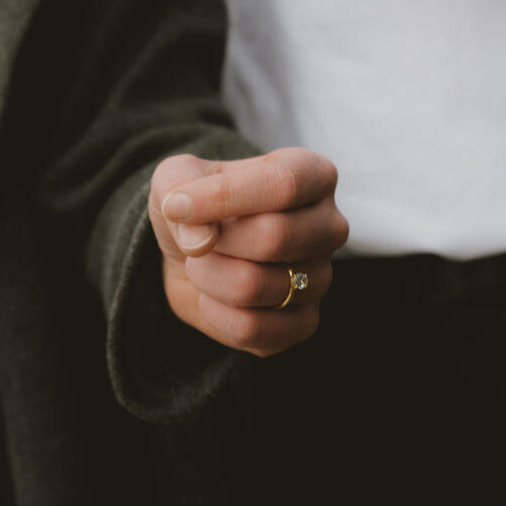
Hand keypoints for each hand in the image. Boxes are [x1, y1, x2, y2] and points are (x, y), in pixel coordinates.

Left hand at [149, 149, 348, 357]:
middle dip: (214, 242)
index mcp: (313, 175)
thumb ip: (181, 187)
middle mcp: (329, 225)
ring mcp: (322, 276)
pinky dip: (218, 316)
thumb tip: (199, 237)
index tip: (175, 206)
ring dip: (209, 277)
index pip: (283, 184)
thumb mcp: (178, 176)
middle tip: (195, 240)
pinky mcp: (306, 322)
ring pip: (256, 286)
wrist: (195, 252)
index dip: (224, 197)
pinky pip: (257, 329)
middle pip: (274, 237)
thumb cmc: (198, 204)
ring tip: (203, 264)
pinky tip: (212, 298)